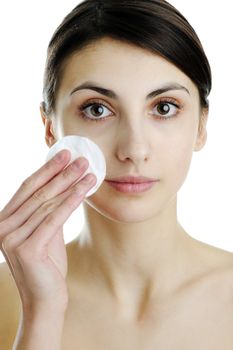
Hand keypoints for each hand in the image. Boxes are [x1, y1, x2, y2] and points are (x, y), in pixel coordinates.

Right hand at [0, 149, 95, 312]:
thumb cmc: (47, 265)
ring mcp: (11, 238)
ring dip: (71, 185)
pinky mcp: (26, 249)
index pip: (27, 187)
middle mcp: (2, 226)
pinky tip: (84, 190)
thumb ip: (48, 211)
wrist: (45, 300)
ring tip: (88, 171)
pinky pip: (54, 219)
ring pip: (47, 203)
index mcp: (4, 219)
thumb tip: (64, 184)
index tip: (65, 154)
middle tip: (81, 158)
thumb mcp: (45, 232)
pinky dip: (71, 202)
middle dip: (62, 173)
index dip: (47, 169)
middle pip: (38, 192)